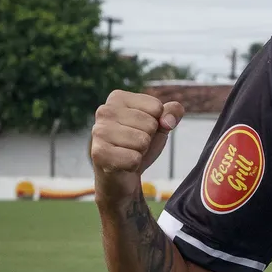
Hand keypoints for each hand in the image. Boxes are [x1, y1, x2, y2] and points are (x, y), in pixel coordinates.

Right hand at [91, 91, 184, 205]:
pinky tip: (122, 163)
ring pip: (142, 142)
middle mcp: (104, 110)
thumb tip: (168, 121)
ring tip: (128, 152)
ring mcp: (99, 131)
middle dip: (148, 139)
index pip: (156, 107)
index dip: (157, 123)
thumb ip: (172, 112)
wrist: (122, 174)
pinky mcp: (98, 153)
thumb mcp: (160, 125)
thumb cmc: (139, 144)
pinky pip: (133, 159)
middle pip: (150, 124)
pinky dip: (134, 165)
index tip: (142, 129)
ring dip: (141, 152)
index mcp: (118, 98)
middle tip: (134, 144)